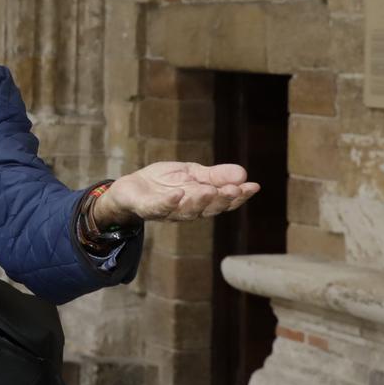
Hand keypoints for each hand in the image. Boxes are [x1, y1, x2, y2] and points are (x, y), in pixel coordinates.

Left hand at [94, 162, 258, 227]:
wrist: (130, 188)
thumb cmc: (163, 183)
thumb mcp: (192, 174)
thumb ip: (215, 176)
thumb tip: (243, 173)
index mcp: (200, 201)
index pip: (223, 201)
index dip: (239, 196)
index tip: (253, 186)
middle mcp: (187, 210)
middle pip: (208, 208)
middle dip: (222, 199)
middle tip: (236, 190)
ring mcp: (167, 211)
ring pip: (187, 211)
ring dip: (199, 202)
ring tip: (209, 190)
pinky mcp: (147, 208)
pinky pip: (159, 208)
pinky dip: (169, 202)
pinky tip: (178, 193)